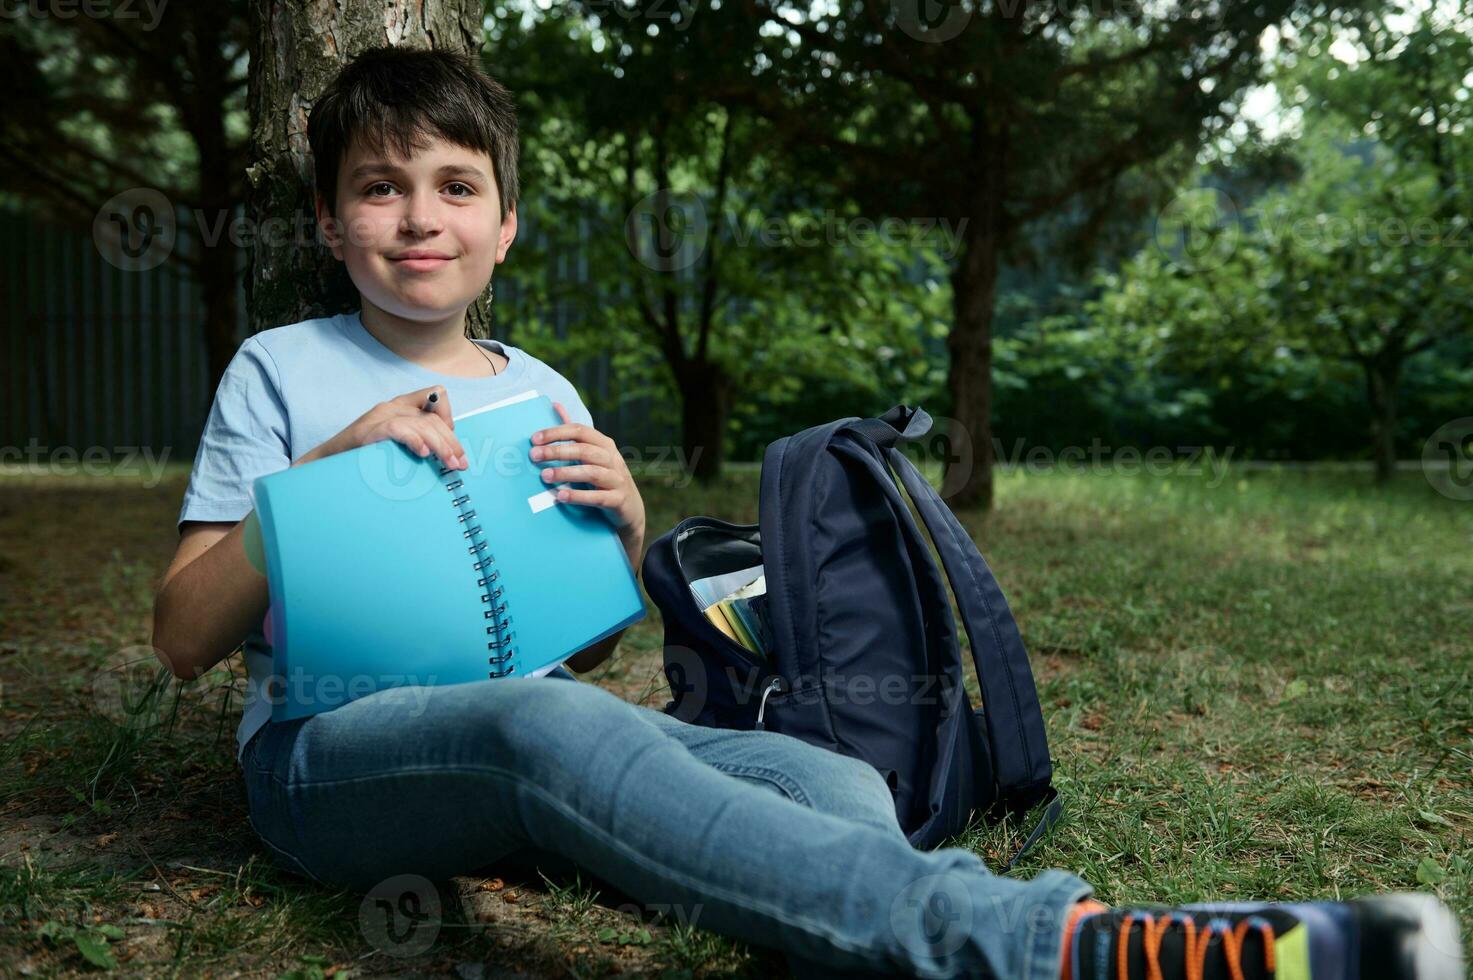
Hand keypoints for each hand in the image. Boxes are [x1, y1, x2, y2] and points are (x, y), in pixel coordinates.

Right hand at [295, 384, 468, 470]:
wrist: (322, 467)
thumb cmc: (360, 459)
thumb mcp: (395, 446)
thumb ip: (416, 441)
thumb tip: (447, 454)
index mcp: (399, 407)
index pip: (436, 397)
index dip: (449, 418)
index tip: (452, 444)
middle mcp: (390, 406)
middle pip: (433, 417)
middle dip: (451, 442)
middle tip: (459, 464)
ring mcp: (378, 417)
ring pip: (422, 424)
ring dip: (441, 446)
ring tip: (448, 465)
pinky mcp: (367, 431)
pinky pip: (398, 429)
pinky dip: (413, 440)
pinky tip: (422, 454)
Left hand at [531, 403, 645, 541]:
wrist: (630, 508)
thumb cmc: (604, 477)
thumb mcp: (592, 453)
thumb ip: (573, 433)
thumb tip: (555, 405)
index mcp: (604, 444)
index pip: (580, 431)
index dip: (557, 432)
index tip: (534, 439)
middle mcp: (612, 458)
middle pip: (584, 450)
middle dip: (557, 451)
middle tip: (534, 456)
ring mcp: (617, 479)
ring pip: (591, 473)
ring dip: (566, 473)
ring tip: (545, 476)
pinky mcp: (618, 500)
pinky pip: (598, 497)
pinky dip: (579, 497)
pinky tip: (560, 497)